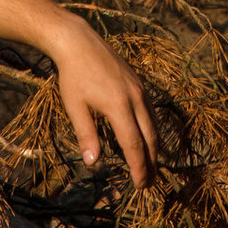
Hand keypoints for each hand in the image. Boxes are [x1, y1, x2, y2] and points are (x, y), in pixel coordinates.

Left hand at [47, 16, 157, 187]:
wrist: (80, 42)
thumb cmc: (73, 76)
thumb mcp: (75, 107)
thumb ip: (86, 135)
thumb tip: (94, 164)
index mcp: (118, 106)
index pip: (134, 145)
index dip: (138, 167)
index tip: (140, 185)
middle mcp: (135, 98)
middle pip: (150, 138)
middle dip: (150, 163)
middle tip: (147, 183)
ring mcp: (140, 90)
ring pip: (154, 125)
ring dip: (153, 148)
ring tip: (149, 166)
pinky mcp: (139, 84)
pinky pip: (151, 112)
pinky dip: (151, 130)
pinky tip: (146, 139)